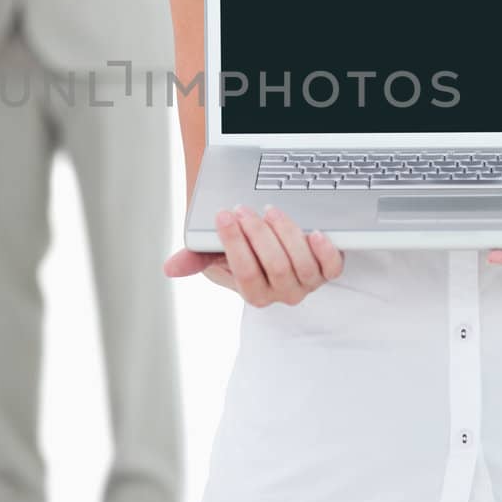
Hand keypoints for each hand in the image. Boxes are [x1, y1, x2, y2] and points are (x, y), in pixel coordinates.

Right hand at [164, 204, 343, 304]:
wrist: (275, 254)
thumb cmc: (246, 255)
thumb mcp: (217, 256)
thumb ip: (195, 258)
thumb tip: (170, 267)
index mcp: (254, 293)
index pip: (245, 273)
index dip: (235, 244)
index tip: (224, 215)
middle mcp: (283, 292)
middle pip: (276, 267)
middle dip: (259, 235)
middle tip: (244, 209)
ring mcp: (307, 282)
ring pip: (302, 264)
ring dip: (287, 234)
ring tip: (270, 211)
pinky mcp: (327, 271)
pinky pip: (331, 267)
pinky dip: (325, 251)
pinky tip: (314, 232)